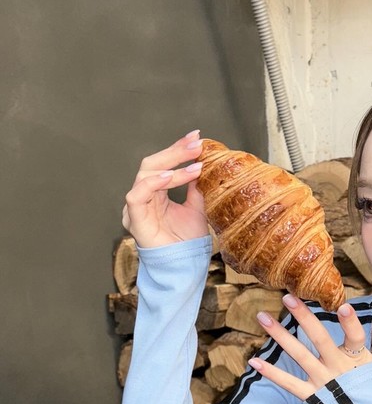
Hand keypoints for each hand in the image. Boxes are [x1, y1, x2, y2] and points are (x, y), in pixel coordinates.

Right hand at [122, 130, 208, 247]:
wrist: (184, 265)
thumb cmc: (187, 240)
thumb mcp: (198, 207)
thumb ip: (197, 186)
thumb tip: (205, 163)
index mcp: (156, 192)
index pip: (163, 163)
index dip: (178, 148)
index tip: (197, 137)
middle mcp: (143, 196)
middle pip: (153, 163)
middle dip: (175, 151)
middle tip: (196, 144)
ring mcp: (136, 207)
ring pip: (145, 174)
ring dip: (171, 166)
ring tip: (194, 163)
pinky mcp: (134, 218)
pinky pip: (137, 194)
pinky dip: (154, 182)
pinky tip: (171, 176)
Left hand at [248, 295, 371, 399]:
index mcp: (358, 358)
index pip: (355, 336)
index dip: (350, 322)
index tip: (343, 306)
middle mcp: (337, 368)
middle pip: (319, 339)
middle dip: (303, 317)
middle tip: (287, 298)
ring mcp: (323, 382)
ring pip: (299, 355)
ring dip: (280, 336)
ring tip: (262, 318)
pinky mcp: (313, 396)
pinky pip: (289, 384)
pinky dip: (272, 373)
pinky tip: (254, 361)